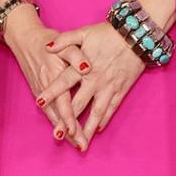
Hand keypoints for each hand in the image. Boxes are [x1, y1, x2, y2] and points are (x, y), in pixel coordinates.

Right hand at [3, 11, 89, 149]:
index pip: (63, 103)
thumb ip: (76, 55)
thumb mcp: (63, 43)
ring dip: (63, 130)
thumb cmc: (47, 41)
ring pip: (52, 116)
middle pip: (58, 115)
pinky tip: (64, 131)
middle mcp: (46, 88)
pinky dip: (57, 122)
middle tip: (81, 146)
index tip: (76, 132)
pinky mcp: (39, 91)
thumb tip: (87, 67)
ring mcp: (41, 91)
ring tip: (75, 144)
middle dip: (70, 132)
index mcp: (54, 77)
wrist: (24, 38)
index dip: (69, 119)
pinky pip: (49, 111)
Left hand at [38, 20, 146, 151]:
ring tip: (81, 144)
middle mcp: (95, 80)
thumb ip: (65, 40)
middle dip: (68, 121)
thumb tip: (48, 47)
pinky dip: (104, 119)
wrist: (136, 35)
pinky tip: (98, 129)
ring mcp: (109, 87)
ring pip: (96, 112)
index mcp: (83, 67)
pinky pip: (111, 108)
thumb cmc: (108, 33)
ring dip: (88, 129)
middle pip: (78, 104)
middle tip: (58, 135)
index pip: (64, 82)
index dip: (52, 92)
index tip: (40, 102)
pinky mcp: (121, 90)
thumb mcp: (85, 32)